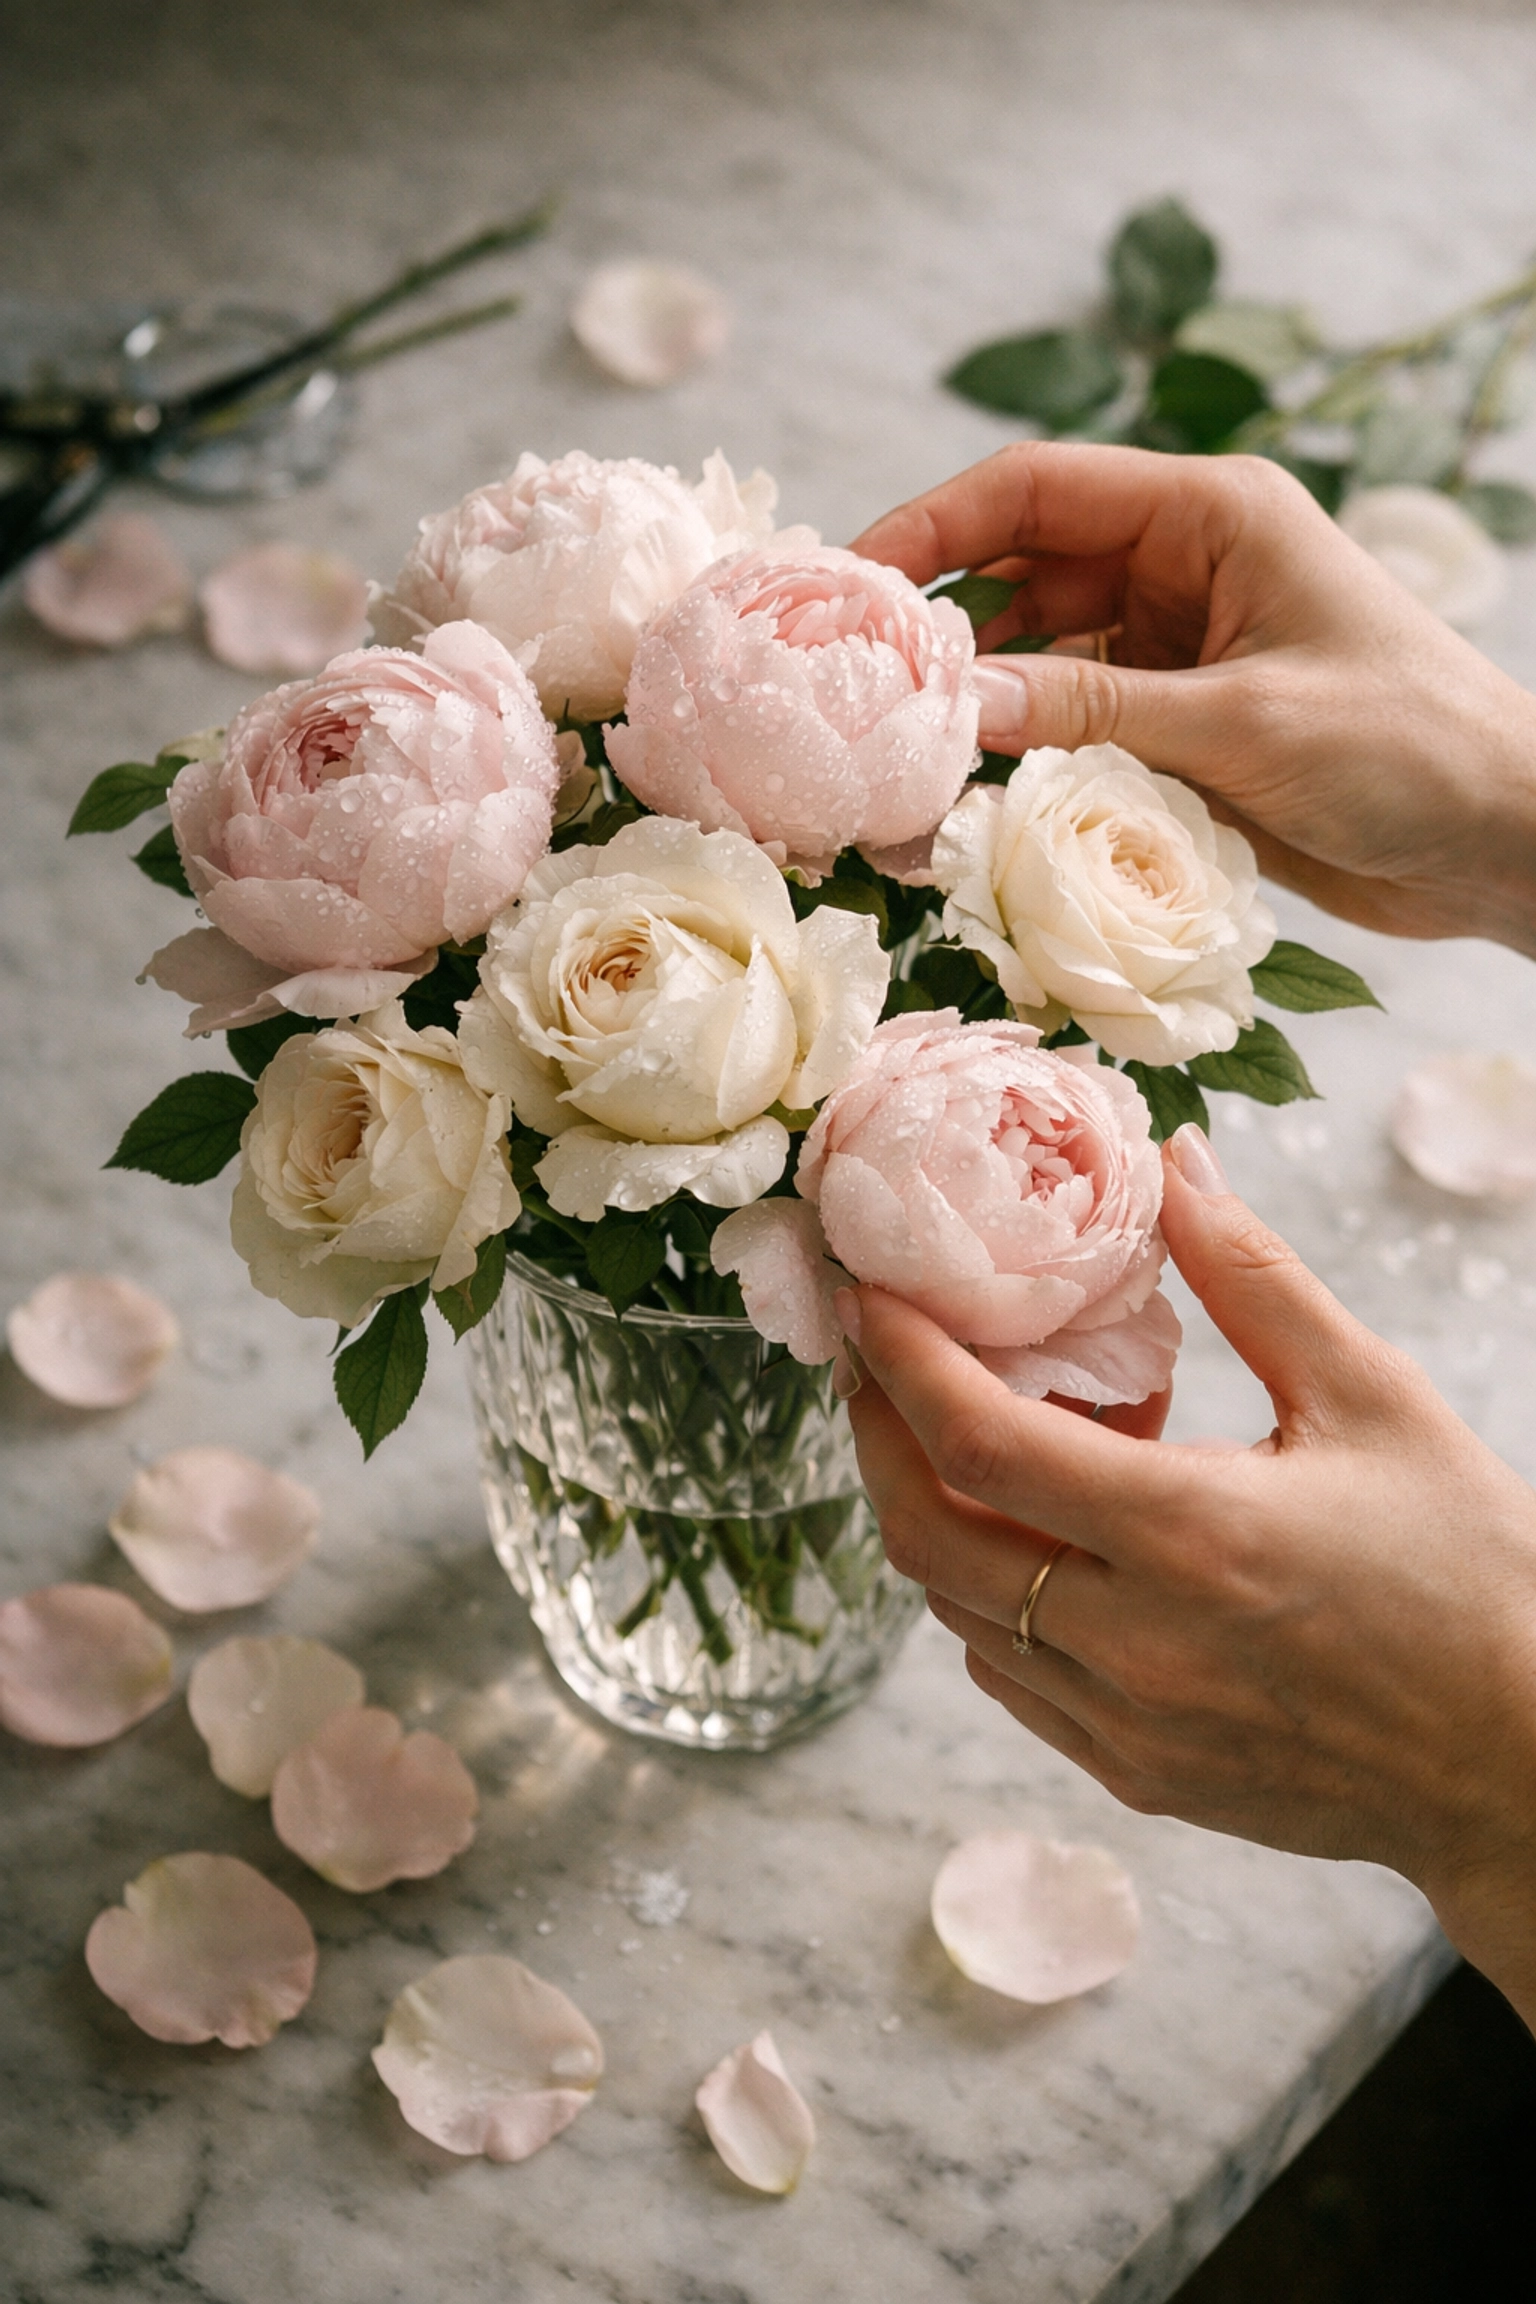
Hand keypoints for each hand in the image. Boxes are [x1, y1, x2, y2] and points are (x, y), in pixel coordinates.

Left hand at [841, 1123, 1535, 2030]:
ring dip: (946, 1511)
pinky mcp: (1135, 1775)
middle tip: (884, 1360)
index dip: (900, 1359)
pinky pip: (1009, 1675)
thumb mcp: (1375, 1401)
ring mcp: (1126, 1727)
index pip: (978, 1439)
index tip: (867, 1298)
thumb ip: (1256, 1281)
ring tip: (1000, 1434)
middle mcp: (1133, 1645)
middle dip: (881, 1435)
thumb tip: (1178, 1166)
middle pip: (927, 1534)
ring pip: (958, 1610)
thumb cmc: (1469, 1576)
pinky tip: (1050, 1535)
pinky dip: (993, 1595)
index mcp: (1191, 1538)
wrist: (1523, 1768)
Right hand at [850, 444, 1535, 955]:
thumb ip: (1095, 709)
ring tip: (895, 763)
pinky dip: (1021, 764)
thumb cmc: (1409, 748)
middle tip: (849, 692)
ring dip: (976, 710)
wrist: (1502, 841)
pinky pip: (1071, 732)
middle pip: (1019, 575)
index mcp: (1209, 515)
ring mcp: (1175, 654)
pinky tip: (967, 805)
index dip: (932, 526)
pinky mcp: (1178, 732)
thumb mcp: (1245, 722)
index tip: (847, 584)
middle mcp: (1181, 571)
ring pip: (1036, 663)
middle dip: (939, 630)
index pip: (1035, 491)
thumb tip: (952, 704)